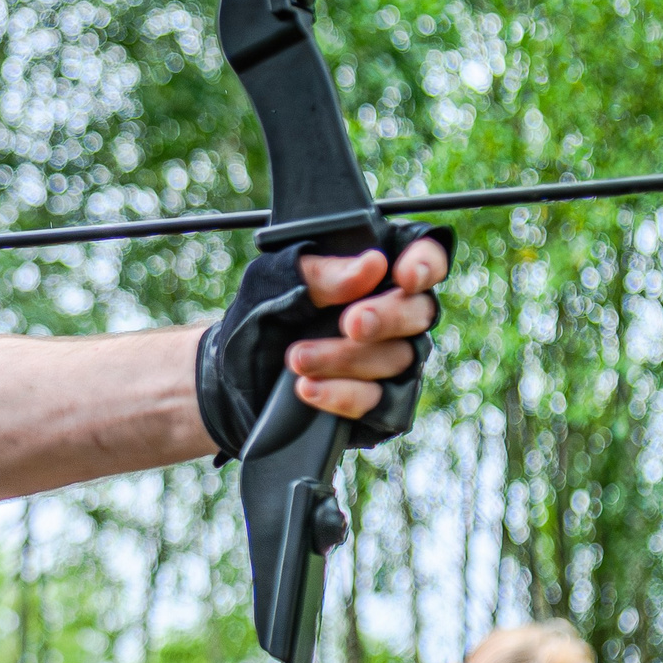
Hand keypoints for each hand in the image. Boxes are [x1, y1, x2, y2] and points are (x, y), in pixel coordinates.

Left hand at [194, 225, 451, 462]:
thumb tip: (371, 266)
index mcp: (376, 272)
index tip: (406, 275)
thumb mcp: (275, 284)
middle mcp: (395, 315)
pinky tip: (308, 388)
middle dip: (386, 317)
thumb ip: (322, 273)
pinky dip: (344, 395)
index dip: (426, 264)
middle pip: (418, 311)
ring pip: (397, 358)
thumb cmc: (262, 319)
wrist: (235, 378)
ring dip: (346, 358)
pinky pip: (380, 402)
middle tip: (351, 323)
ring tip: (297, 358)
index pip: (425, 257)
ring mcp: (393, 361)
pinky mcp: (382, 404)